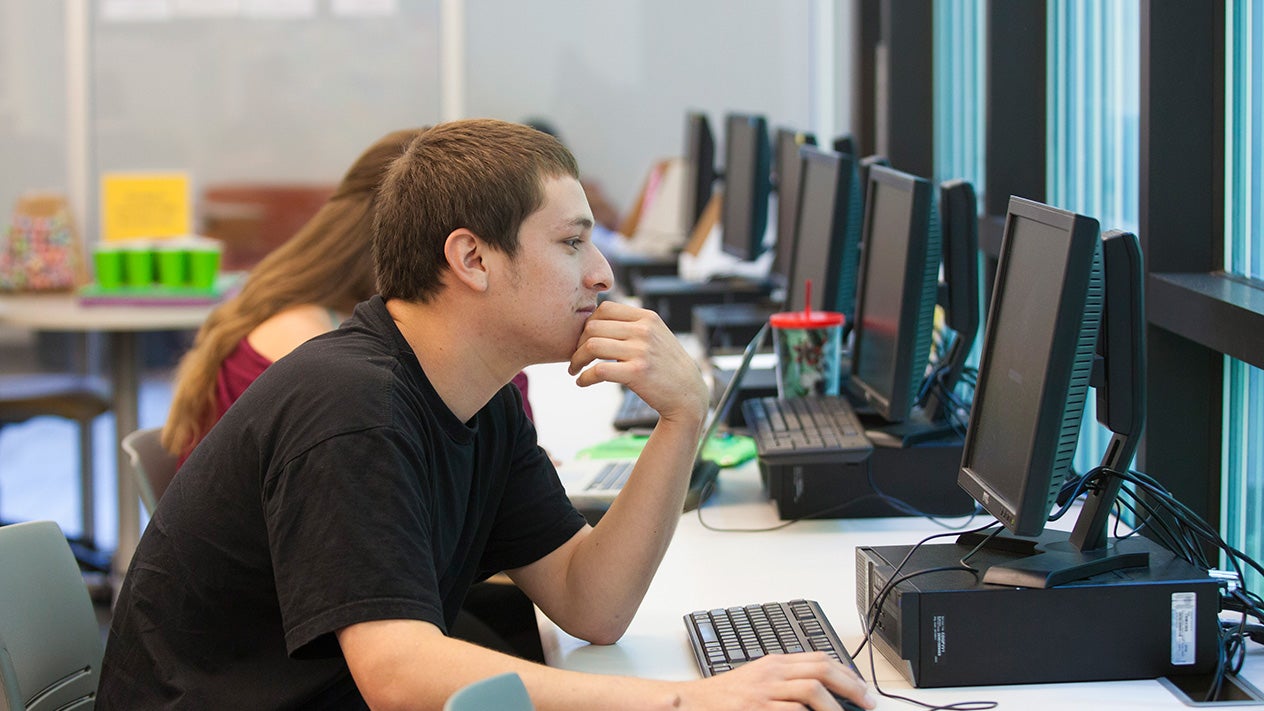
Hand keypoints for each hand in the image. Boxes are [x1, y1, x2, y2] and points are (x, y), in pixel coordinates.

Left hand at [568, 301, 706, 423]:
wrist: (687, 393)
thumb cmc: (666, 366)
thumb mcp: (656, 335)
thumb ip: (633, 325)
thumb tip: (597, 321)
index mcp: (647, 317)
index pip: (605, 309)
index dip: (587, 323)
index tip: (583, 339)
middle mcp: (644, 330)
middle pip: (593, 326)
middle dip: (577, 343)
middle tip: (574, 357)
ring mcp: (641, 351)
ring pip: (592, 346)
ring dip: (576, 359)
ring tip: (575, 369)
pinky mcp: (637, 373)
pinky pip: (599, 370)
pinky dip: (584, 377)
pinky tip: (582, 382)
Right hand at [677, 653, 875, 709]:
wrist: (694, 703)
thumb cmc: (725, 697)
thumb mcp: (758, 679)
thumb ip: (786, 679)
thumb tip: (821, 688)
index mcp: (774, 663)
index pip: (820, 658)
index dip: (847, 673)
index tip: (861, 688)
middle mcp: (772, 673)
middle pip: (822, 670)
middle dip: (851, 686)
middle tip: (866, 702)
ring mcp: (765, 692)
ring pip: (812, 690)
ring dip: (835, 707)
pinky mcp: (757, 710)